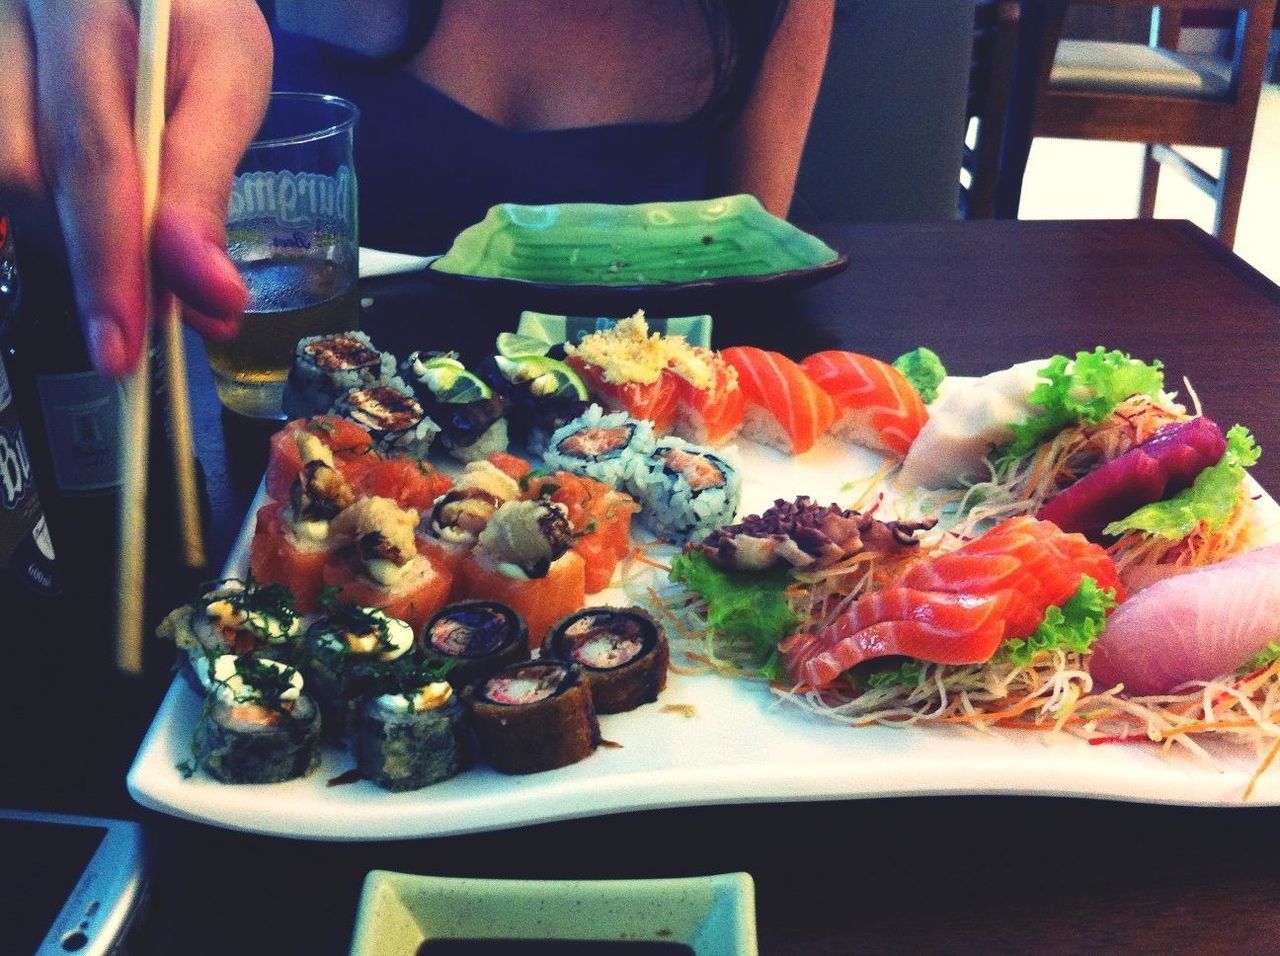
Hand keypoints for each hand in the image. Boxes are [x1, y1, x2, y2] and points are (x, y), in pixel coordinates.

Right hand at [0, 0, 272, 376]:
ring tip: (125, 286)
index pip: (91, 154)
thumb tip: (211, 296)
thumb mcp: (228, 79)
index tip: (122, 343)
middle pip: (29, 176)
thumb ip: (208, 183)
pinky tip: (87, 244)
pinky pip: (0, 178)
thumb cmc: (195, 23)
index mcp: (80, 8)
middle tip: (124, 346)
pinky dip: (44, 225)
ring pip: (4, 185)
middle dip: (89, 271)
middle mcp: (12, 25)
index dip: (108, 261)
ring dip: (65, 251)